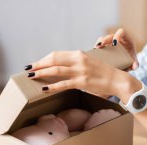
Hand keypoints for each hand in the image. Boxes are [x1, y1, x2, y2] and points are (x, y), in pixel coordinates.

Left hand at [25, 50, 140, 103]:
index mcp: (79, 54)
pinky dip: (52, 86)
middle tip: (28, 69)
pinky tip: (44, 88)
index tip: (36, 63)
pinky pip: (63, 84)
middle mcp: (79, 60)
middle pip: (53, 60)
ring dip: (41, 73)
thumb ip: (76, 63)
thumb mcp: (89, 63)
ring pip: (56, 70)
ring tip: (32, 76)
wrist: (118, 80)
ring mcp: (80, 71)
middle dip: (39, 64)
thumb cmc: (103, 73)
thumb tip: (62, 68)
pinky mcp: (82, 83)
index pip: (57, 54)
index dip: (44, 59)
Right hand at [94, 28, 138, 70]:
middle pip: (110, 36)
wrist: (126, 63)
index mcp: (126, 39)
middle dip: (104, 40)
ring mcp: (109, 43)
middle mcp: (116, 39)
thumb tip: (135, 66)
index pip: (121, 32)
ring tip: (95, 49)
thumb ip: (136, 64)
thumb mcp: (134, 62)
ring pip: (102, 39)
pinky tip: (93, 54)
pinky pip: (98, 45)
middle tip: (100, 46)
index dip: (117, 35)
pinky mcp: (103, 48)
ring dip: (98, 43)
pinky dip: (95, 49)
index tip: (114, 43)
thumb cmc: (131, 60)